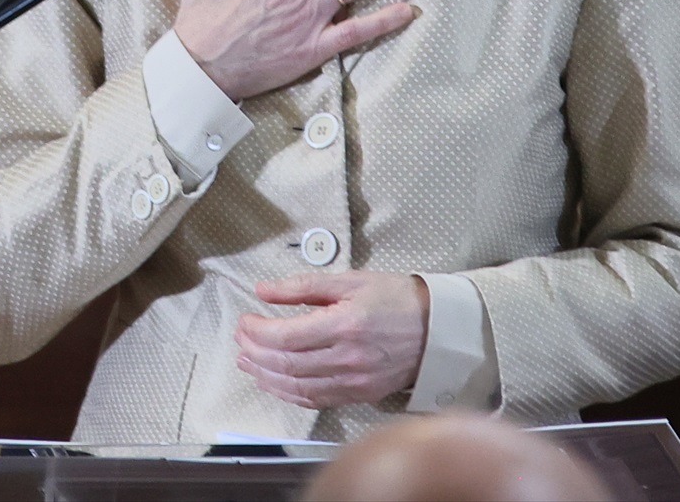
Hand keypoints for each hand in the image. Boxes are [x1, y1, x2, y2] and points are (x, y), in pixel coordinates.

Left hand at [235, 271, 430, 408]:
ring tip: (248, 363)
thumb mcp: (351, 281)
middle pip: (287, 363)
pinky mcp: (359, 395)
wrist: (438, 329)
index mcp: (346, 324)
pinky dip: (289, 393)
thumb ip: (305, 286)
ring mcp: (355, 381)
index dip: (258, 331)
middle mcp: (348, 357)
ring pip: (297, 387)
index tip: (244, 321)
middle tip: (241, 339)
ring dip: (266, 376)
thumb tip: (264, 290)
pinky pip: (316, 399)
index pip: (287, 335)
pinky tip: (274, 383)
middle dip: (256, 353)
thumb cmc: (396, 299)